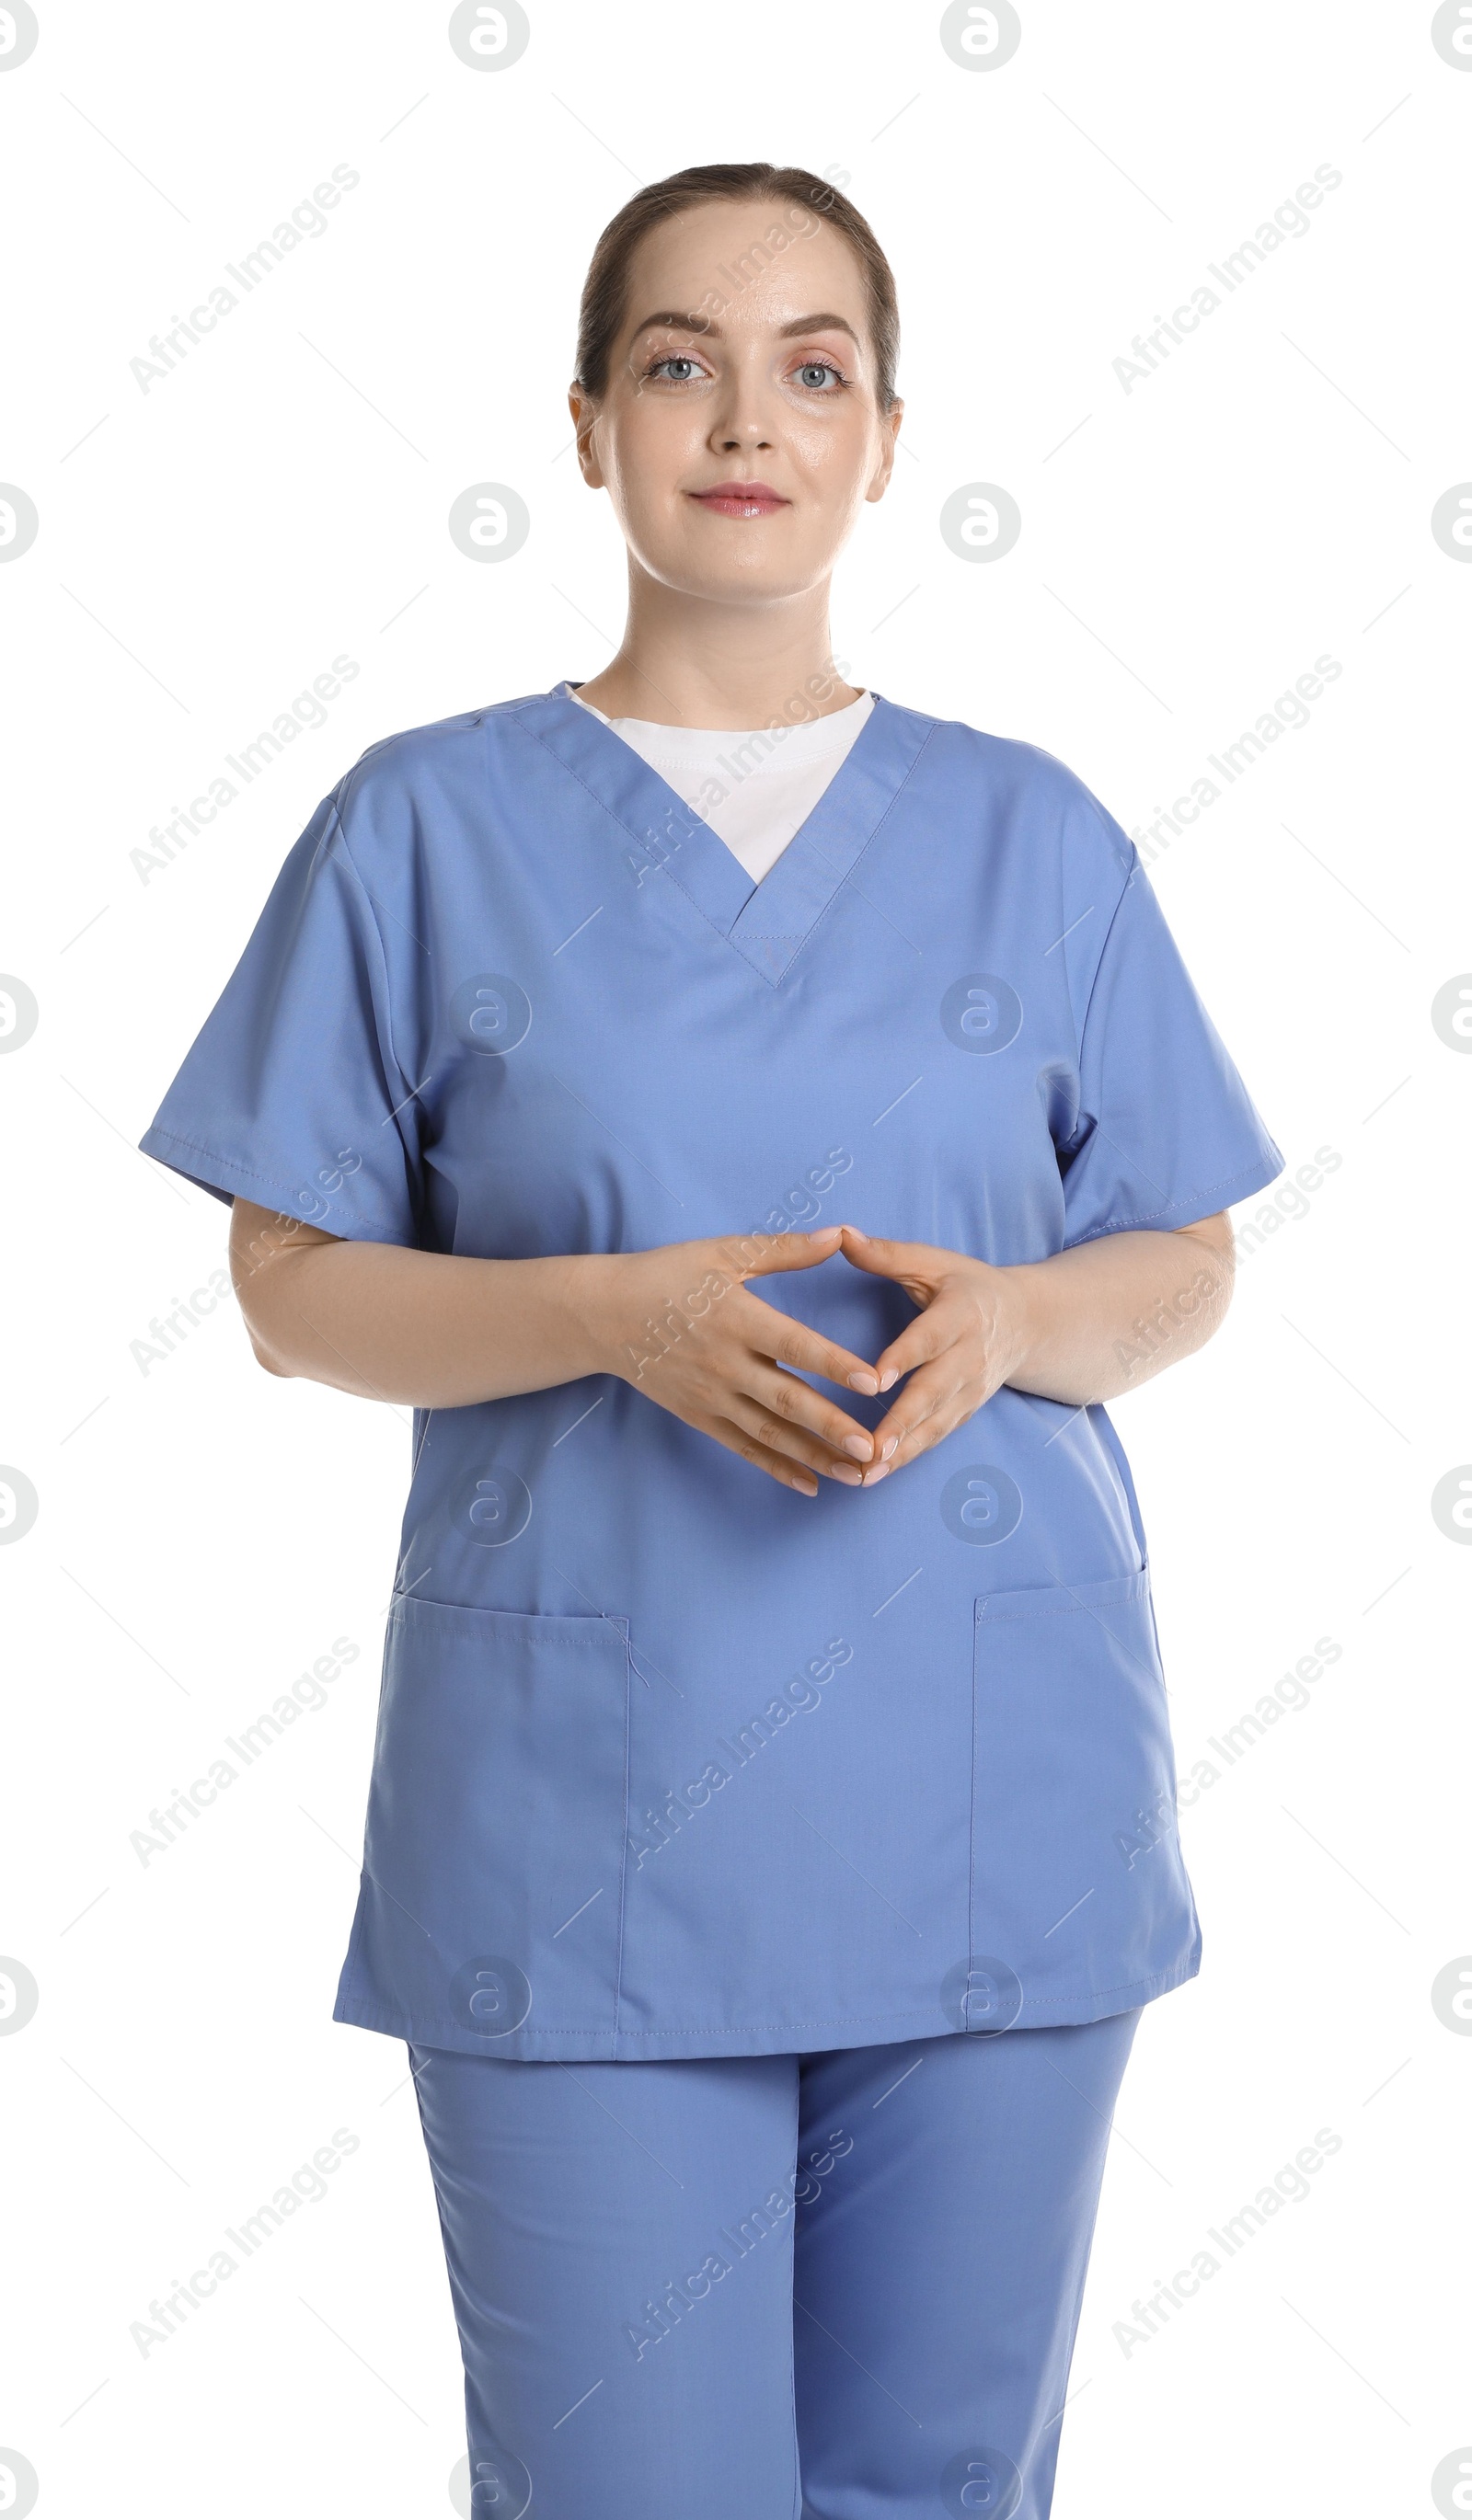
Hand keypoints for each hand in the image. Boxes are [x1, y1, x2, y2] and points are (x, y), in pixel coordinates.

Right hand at [592, 1225, 882, 1497]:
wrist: (603, 1315)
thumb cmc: (667, 1276)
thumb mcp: (723, 1253)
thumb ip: (785, 1249)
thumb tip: (840, 1235)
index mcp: (738, 1318)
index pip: (795, 1345)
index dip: (834, 1364)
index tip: (873, 1382)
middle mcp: (726, 1363)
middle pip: (786, 1398)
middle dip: (832, 1425)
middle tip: (872, 1447)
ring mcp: (711, 1395)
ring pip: (771, 1432)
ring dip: (815, 1455)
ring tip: (857, 1473)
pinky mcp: (700, 1416)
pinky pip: (743, 1447)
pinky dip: (777, 1468)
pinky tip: (812, 1485)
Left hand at [835, 1226, 1029, 1483]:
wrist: (1029, 1321)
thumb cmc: (968, 1286)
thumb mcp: (934, 1261)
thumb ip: (887, 1254)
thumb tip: (842, 1234)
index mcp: (959, 1314)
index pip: (928, 1339)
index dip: (904, 1359)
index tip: (875, 1380)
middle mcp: (968, 1357)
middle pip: (934, 1393)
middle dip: (902, 1423)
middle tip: (870, 1449)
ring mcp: (970, 1390)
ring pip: (935, 1425)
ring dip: (902, 1452)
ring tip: (866, 1474)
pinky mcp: (965, 1411)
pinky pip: (936, 1438)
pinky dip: (908, 1458)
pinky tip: (876, 1475)